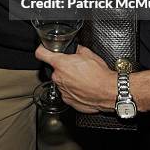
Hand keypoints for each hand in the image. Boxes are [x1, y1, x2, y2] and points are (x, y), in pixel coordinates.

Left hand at [35, 44, 149, 113]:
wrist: (108, 92)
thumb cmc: (100, 75)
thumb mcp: (89, 54)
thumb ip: (77, 50)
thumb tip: (75, 49)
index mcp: (61, 64)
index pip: (41, 54)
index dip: (42, 49)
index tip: (44, 49)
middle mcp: (59, 77)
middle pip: (55, 69)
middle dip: (64, 67)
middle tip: (77, 67)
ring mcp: (62, 90)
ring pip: (62, 81)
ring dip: (69, 79)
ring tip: (83, 78)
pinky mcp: (68, 100)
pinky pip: (67, 91)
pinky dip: (73, 89)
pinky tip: (83, 87)